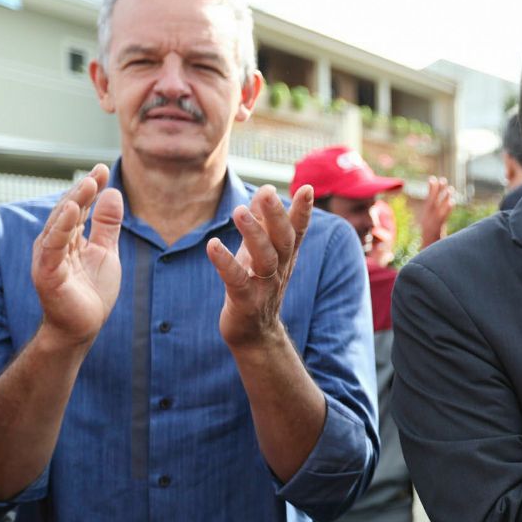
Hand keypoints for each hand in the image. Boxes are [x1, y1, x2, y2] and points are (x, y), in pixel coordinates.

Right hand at [31, 164, 123, 345]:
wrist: (83, 326)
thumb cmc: (92, 291)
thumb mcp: (106, 252)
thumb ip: (107, 225)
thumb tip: (113, 193)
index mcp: (69, 237)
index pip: (80, 207)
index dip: (91, 188)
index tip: (104, 168)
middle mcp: (55, 243)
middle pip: (68, 211)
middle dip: (82, 190)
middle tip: (97, 172)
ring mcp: (49, 257)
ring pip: (60, 224)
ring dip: (73, 202)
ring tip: (86, 184)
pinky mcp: (47, 272)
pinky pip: (53, 246)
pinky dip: (61, 228)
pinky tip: (73, 211)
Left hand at [206, 184, 313, 349]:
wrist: (253, 334)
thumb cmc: (255, 286)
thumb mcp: (260, 252)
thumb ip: (263, 223)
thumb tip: (264, 190)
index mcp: (285, 257)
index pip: (297, 230)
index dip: (303, 210)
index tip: (307, 187)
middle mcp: (279, 270)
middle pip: (283, 240)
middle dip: (277, 215)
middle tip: (267, 190)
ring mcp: (264, 287)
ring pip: (265, 258)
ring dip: (254, 234)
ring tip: (239, 210)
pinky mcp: (245, 301)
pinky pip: (237, 280)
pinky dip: (226, 262)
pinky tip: (213, 245)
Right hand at [419, 176, 454, 248]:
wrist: (428, 255)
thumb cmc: (432, 245)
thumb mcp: (434, 232)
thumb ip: (438, 223)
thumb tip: (442, 219)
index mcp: (425, 219)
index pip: (428, 201)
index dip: (430, 190)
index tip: (432, 178)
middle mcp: (427, 220)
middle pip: (432, 201)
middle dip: (437, 190)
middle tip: (443, 179)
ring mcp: (431, 224)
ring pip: (438, 208)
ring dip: (444, 197)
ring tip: (451, 189)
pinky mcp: (437, 230)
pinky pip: (442, 217)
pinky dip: (447, 209)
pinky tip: (452, 202)